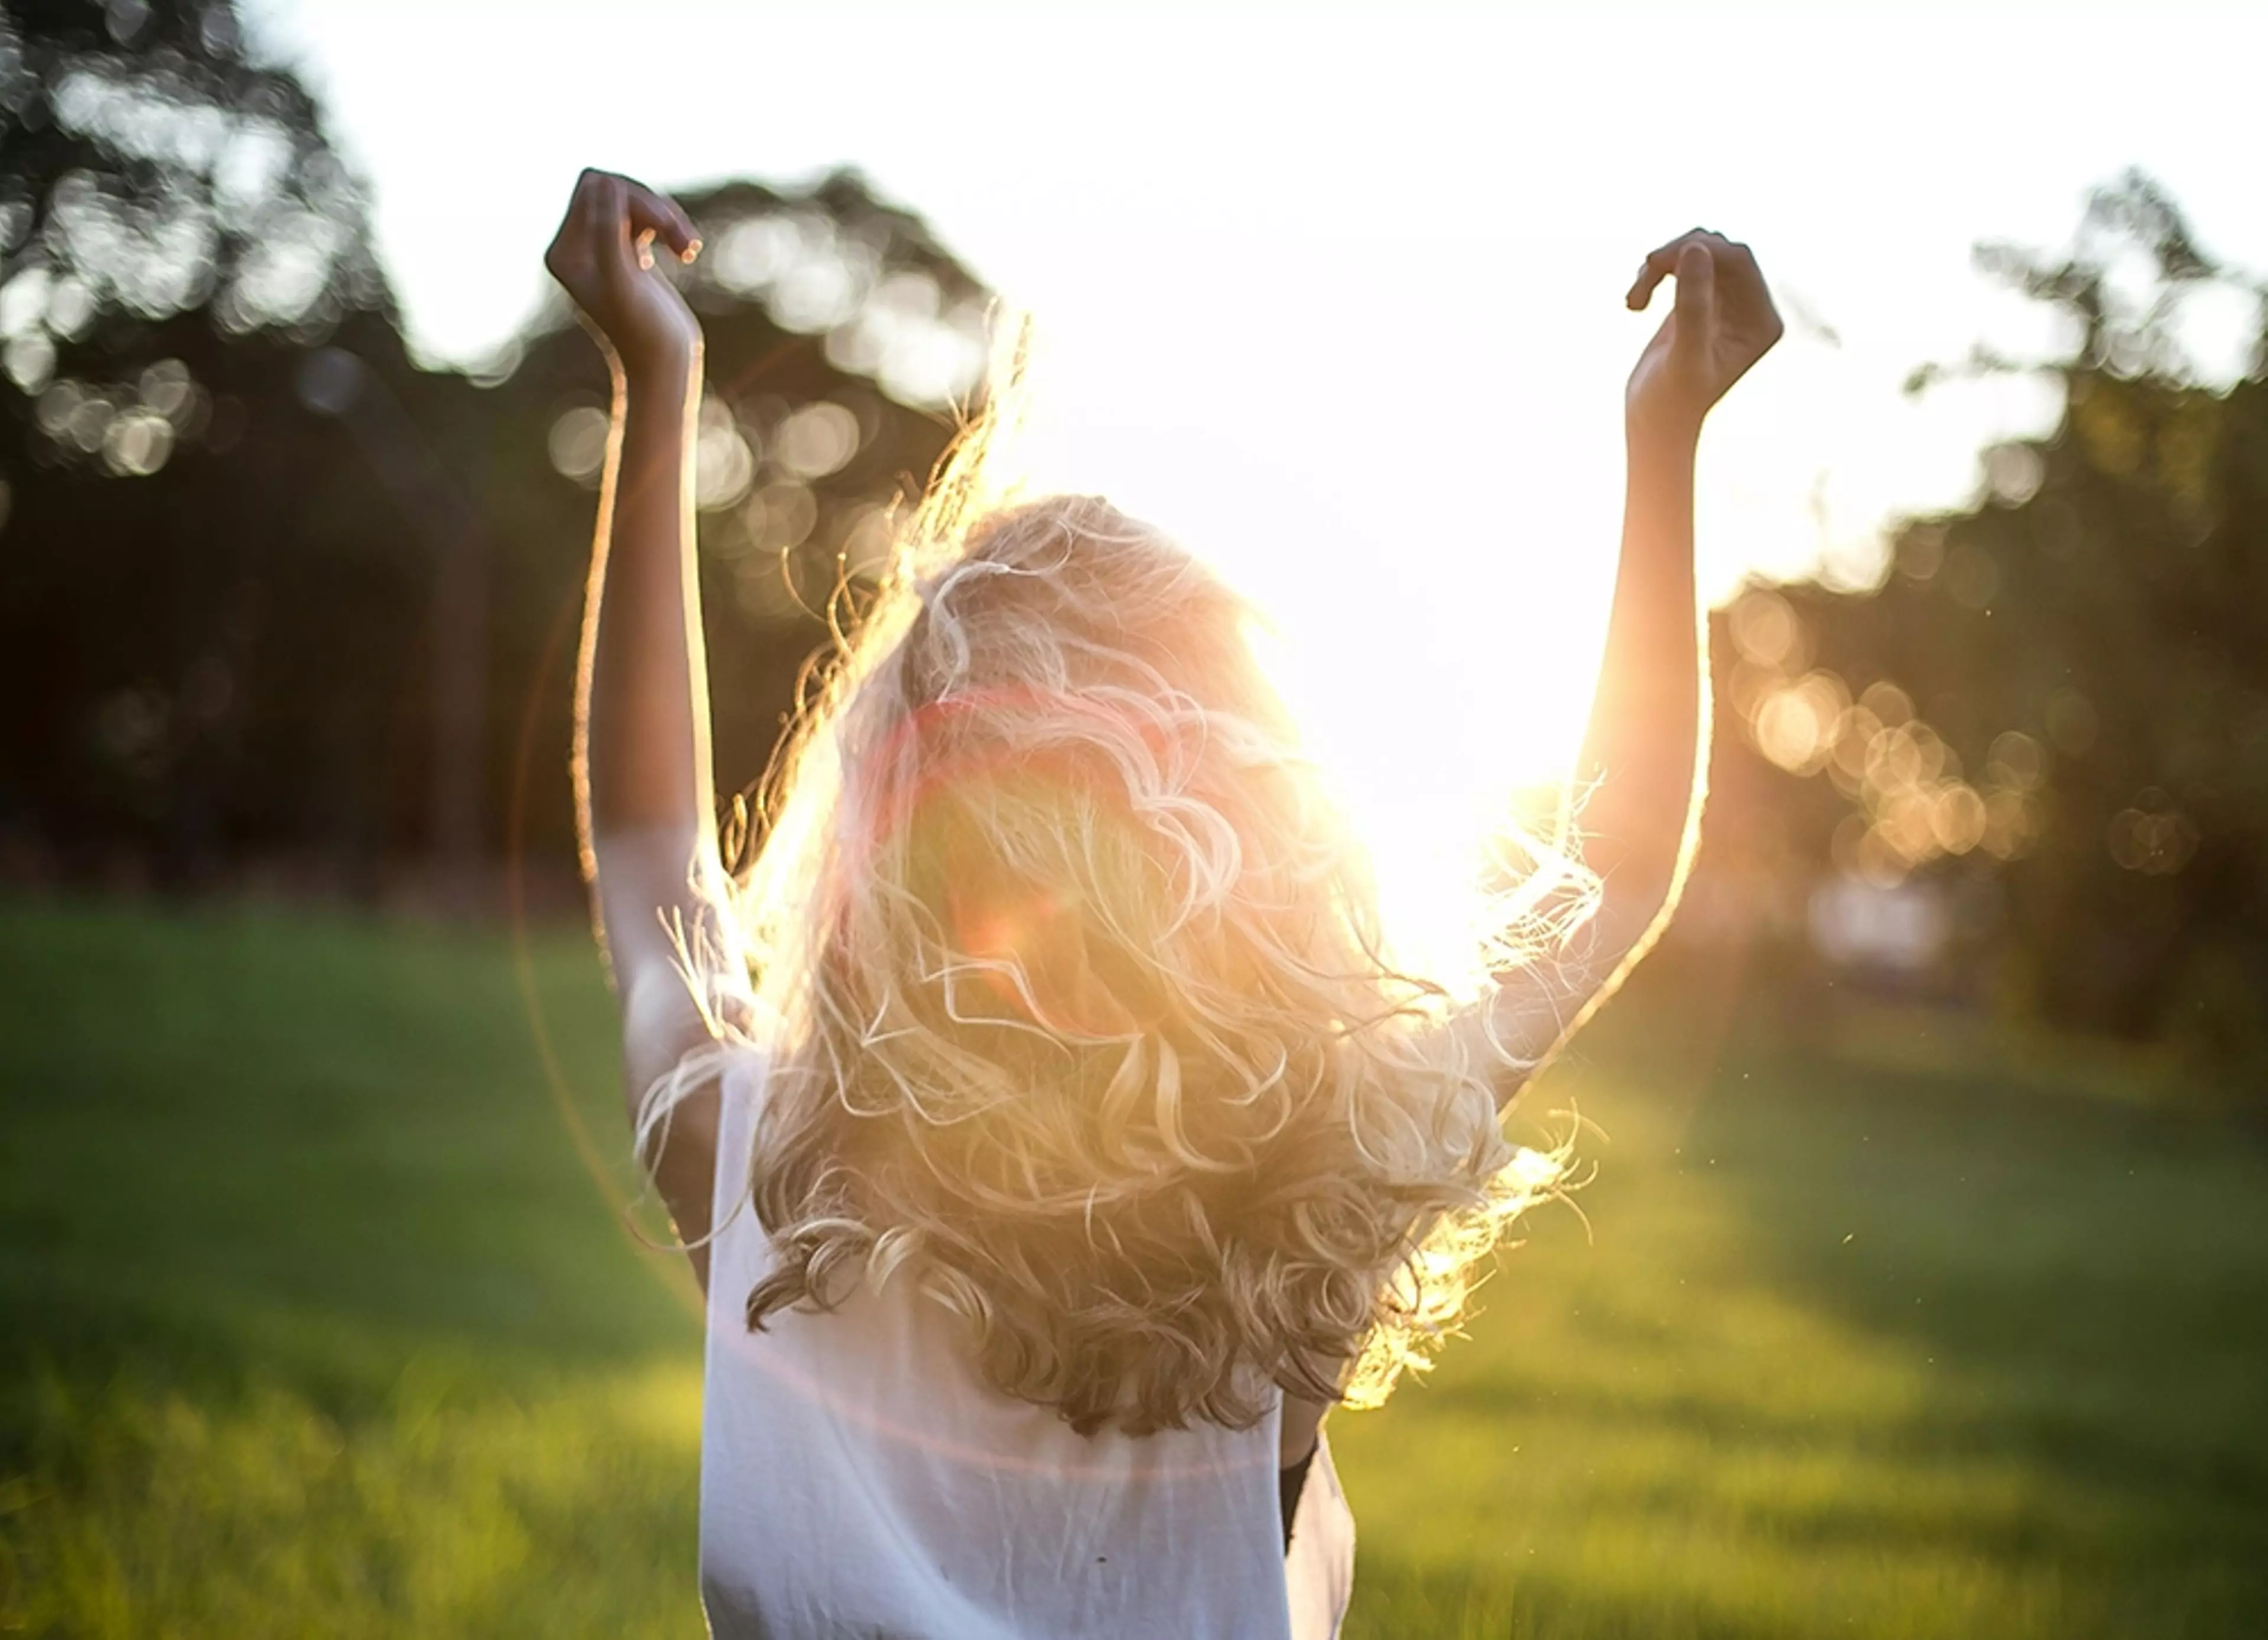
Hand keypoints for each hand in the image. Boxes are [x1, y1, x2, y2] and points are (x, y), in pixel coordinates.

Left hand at [545, 168, 702, 379]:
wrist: (664, 367)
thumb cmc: (644, 333)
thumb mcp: (624, 280)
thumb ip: (608, 230)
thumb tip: (605, 181)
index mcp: (565, 252)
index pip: (594, 188)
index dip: (633, 197)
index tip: (663, 226)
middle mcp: (577, 248)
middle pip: (613, 189)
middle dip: (652, 206)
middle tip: (681, 240)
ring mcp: (603, 250)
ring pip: (634, 201)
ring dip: (667, 218)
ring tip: (689, 249)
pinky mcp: (628, 254)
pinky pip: (646, 216)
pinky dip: (670, 228)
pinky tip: (687, 252)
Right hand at [1624, 229, 1782, 442]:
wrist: (1653, 424)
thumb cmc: (1670, 401)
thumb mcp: (1683, 354)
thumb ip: (1693, 303)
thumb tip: (1695, 247)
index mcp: (1761, 321)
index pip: (1739, 261)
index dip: (1699, 249)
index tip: (1655, 263)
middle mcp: (1751, 310)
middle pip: (1720, 250)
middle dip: (1678, 254)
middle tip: (1643, 273)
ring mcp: (1727, 304)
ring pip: (1699, 252)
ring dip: (1663, 264)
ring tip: (1634, 298)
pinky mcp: (1701, 302)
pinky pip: (1684, 264)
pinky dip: (1656, 273)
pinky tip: (1635, 302)